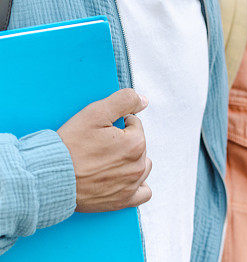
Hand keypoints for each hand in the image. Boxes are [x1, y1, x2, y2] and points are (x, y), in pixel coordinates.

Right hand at [57, 88, 151, 212]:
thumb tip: (143, 100)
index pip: (134, 125)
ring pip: (142, 166)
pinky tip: (124, 179)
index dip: (117, 124)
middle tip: (99, 146)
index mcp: (135, 143)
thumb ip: (124, 100)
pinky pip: (143, 193)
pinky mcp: (123, 201)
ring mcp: (131, 185)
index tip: (100, 132)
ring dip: (131, 161)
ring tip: (108, 161)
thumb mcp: (95, 113)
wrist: (48, 179)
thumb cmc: (69, 146)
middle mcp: (138, 166)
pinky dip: (137, 185)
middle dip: (123, 142)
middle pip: (138, 145)